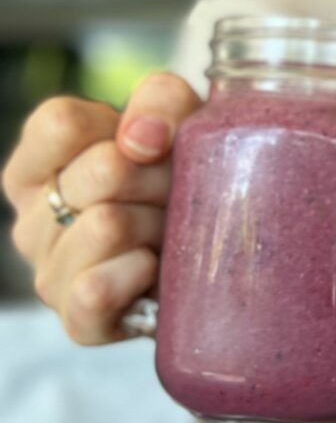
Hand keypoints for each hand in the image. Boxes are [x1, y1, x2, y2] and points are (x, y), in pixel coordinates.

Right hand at [2, 72, 200, 344]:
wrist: (216, 251)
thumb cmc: (184, 177)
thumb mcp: (181, 120)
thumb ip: (160, 101)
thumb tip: (141, 136)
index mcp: (40, 166)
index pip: (60, 124)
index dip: (125, 128)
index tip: (158, 143)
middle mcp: (33, 220)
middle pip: (101, 172)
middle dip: (160, 176)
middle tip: (177, 193)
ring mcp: (50, 273)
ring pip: (106, 226)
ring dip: (159, 224)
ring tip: (168, 231)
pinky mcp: (79, 320)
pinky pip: (94, 292)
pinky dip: (137, 274)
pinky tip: (153, 265)